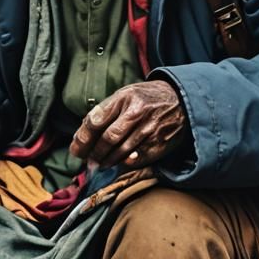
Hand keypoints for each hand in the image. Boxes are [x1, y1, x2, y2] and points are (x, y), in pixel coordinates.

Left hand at [68, 81, 187, 169]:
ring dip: (107, 161)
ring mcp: (150, 128)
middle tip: (89, 162)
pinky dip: (125, 163)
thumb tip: (82, 135)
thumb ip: (105, 112)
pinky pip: (137, 159)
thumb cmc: (145, 99)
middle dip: (94, 154)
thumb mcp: (125, 95)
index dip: (82, 139)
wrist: (181, 99)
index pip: (95, 121)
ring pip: (121, 152)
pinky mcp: (160, 143)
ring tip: (101, 164)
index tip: (76, 150)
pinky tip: (121, 162)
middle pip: (108, 139)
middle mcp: (137, 112)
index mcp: (124, 98)